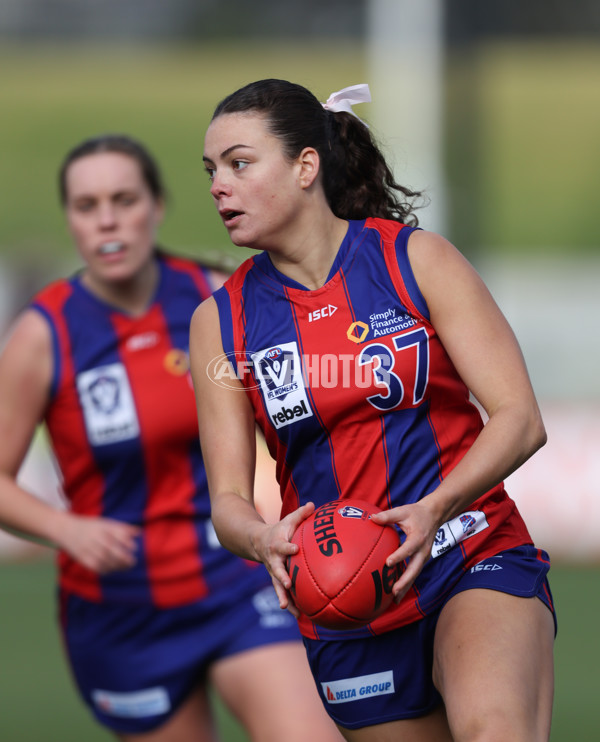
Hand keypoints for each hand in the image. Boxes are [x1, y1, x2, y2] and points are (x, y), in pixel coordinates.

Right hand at [55, 512, 139, 573]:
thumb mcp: (105, 522)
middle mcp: (95, 537)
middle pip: (111, 549)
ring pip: (104, 560)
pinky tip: (113, 570)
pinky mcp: (82, 558)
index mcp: (102, 527)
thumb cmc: (90, 526)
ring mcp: (87, 548)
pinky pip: (95, 566)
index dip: (126, 541)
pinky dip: (106, 570)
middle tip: (133, 562)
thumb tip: (139, 532)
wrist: (65, 529)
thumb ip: (122, 528)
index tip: (134, 547)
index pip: (116, 534)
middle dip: (123, 557)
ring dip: (116, 565)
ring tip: (126, 567)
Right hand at [253, 501, 314, 615]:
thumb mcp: (288, 520)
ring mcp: (274, 572)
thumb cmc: (279, 530)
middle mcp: (273, 560)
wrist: (257, 542)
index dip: (288, 547)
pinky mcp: (276, 580)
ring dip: (283, 597)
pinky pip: (282, 593)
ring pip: (277, 586)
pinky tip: (298, 615)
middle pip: (276, 570)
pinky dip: (290, 604)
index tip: (295, 549)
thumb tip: (314, 505)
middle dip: (281, 577)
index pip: (283, 545)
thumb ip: (301, 514)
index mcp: (277, 545)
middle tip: (287, 584)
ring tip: (289, 610)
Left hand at [371, 500, 439, 603]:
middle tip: (394, 591)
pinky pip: (414, 573)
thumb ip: (387, 516)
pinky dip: (407, 583)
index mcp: (418, 537)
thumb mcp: (402, 511)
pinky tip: (398, 594)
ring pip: (415, 574)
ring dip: (406, 587)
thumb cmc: (416, 513)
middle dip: (405, 581)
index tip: (388, 563)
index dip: (399, 556)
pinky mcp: (422, 560)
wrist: (434, 515)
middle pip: (415, 569)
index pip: (408, 548)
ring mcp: (424, 557)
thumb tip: (372, 518)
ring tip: (395, 599)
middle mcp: (423, 550)